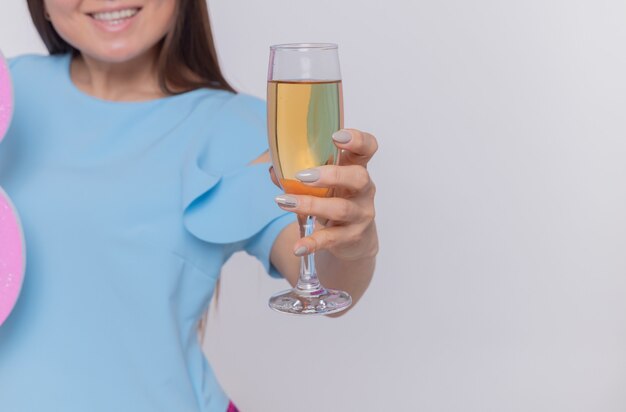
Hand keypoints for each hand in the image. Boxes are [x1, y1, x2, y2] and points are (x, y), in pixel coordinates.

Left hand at [271, 129, 378, 260]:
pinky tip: (298, 247)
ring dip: (310, 205)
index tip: (337, 136)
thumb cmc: (335, 201)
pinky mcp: (353, 237)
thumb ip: (298, 175)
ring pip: (341, 209)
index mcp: (356, 168)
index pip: (367, 148)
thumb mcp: (322, 185)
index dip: (357, 140)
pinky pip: (332, 239)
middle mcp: (364, 190)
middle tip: (302, 177)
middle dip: (331, 175)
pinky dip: (313, 243)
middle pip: (358, 177)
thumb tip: (273, 169)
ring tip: (284, 202)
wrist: (353, 240)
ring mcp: (361, 214)